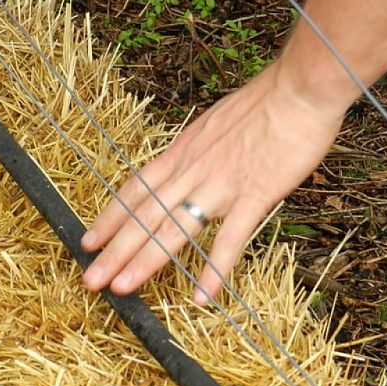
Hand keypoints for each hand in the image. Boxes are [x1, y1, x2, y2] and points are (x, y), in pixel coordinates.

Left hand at [80, 60, 343, 305]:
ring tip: (121, 287)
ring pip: (173, 228)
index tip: (88, 240)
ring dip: (144, 261)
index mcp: (182, 152)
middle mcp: (191, 170)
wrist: (298, 88)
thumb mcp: (214, 123)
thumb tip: (187, 163)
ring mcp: (219, 185)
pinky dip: (214, 270)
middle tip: (91, 278)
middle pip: (144, 215)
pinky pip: (229, 239)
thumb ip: (198, 149)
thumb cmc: (264, 101)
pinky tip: (202, 297)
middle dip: (114, 250)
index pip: (136, 190)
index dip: (110, 217)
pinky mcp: (253, 196)